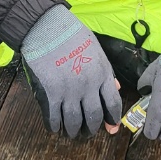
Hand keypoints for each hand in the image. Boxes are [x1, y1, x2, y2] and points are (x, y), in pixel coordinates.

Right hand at [21, 5, 121, 138]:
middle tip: (87, 132)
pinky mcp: (50, 93)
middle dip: (91, 128)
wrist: (46, 26)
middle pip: (94, 117)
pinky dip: (54, 126)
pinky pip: (53, 118)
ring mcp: (69, 91)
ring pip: (74, 122)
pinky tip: (55, 127)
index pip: (113, 104)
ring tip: (71, 133)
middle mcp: (88, 86)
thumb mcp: (96, 49)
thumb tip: (114, 88)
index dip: (112, 119)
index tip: (111, 127)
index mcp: (102, 73)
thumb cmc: (71, 34)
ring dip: (73, 131)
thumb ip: (105, 71)